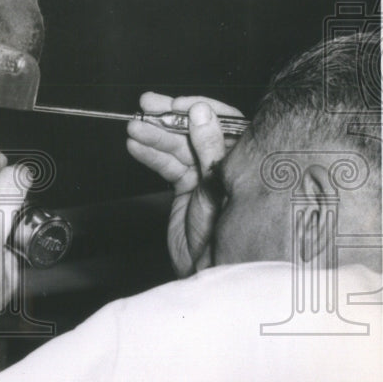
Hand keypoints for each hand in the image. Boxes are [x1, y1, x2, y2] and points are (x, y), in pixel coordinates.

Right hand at [126, 92, 242, 276]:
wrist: (215, 276)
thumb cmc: (232, 239)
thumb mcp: (219, 187)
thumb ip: (209, 148)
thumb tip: (200, 113)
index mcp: (248, 158)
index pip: (225, 121)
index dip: (199, 109)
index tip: (176, 104)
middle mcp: (228, 164)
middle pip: (196, 131)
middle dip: (168, 119)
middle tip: (146, 107)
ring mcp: (206, 177)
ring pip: (177, 147)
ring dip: (153, 136)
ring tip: (133, 128)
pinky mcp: (186, 190)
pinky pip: (167, 165)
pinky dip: (150, 155)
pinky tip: (136, 146)